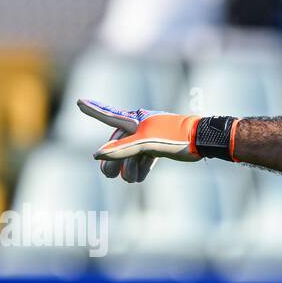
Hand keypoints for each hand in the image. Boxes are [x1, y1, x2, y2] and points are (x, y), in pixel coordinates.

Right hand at [76, 99, 201, 182]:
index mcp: (135, 120)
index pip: (109, 116)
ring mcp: (152, 134)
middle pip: (120, 141)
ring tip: (127, 180)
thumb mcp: (146, 145)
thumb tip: (96, 156)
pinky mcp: (163, 144)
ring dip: (129, 166)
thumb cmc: (174, 138)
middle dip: (113, 158)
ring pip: (133, 151)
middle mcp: (141, 125)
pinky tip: (138, 178)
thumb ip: (122, 150)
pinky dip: (142, 166)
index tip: (79, 101)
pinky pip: (147, 155)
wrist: (202, 139)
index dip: (94, 110)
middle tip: (106, 175)